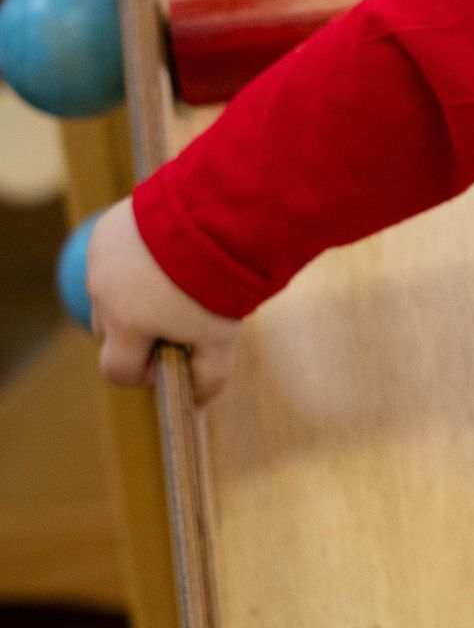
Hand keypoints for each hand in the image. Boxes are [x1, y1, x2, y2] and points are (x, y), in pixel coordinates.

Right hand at [85, 195, 239, 406]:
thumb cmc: (218, 284)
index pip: (117, 370)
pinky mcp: (106, 230)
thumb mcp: (219, 339)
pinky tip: (165, 253)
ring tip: (175, 281)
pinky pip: (112, 259)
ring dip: (133, 296)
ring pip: (110, 294)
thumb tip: (196, 412)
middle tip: (179, 316)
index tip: (172, 352)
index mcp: (124, 324)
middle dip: (138, 333)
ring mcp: (100, 259)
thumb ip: (207, 380)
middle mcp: (102, 293)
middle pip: (110, 332)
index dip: (144, 372)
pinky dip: (132, 263)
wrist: (217, 215)